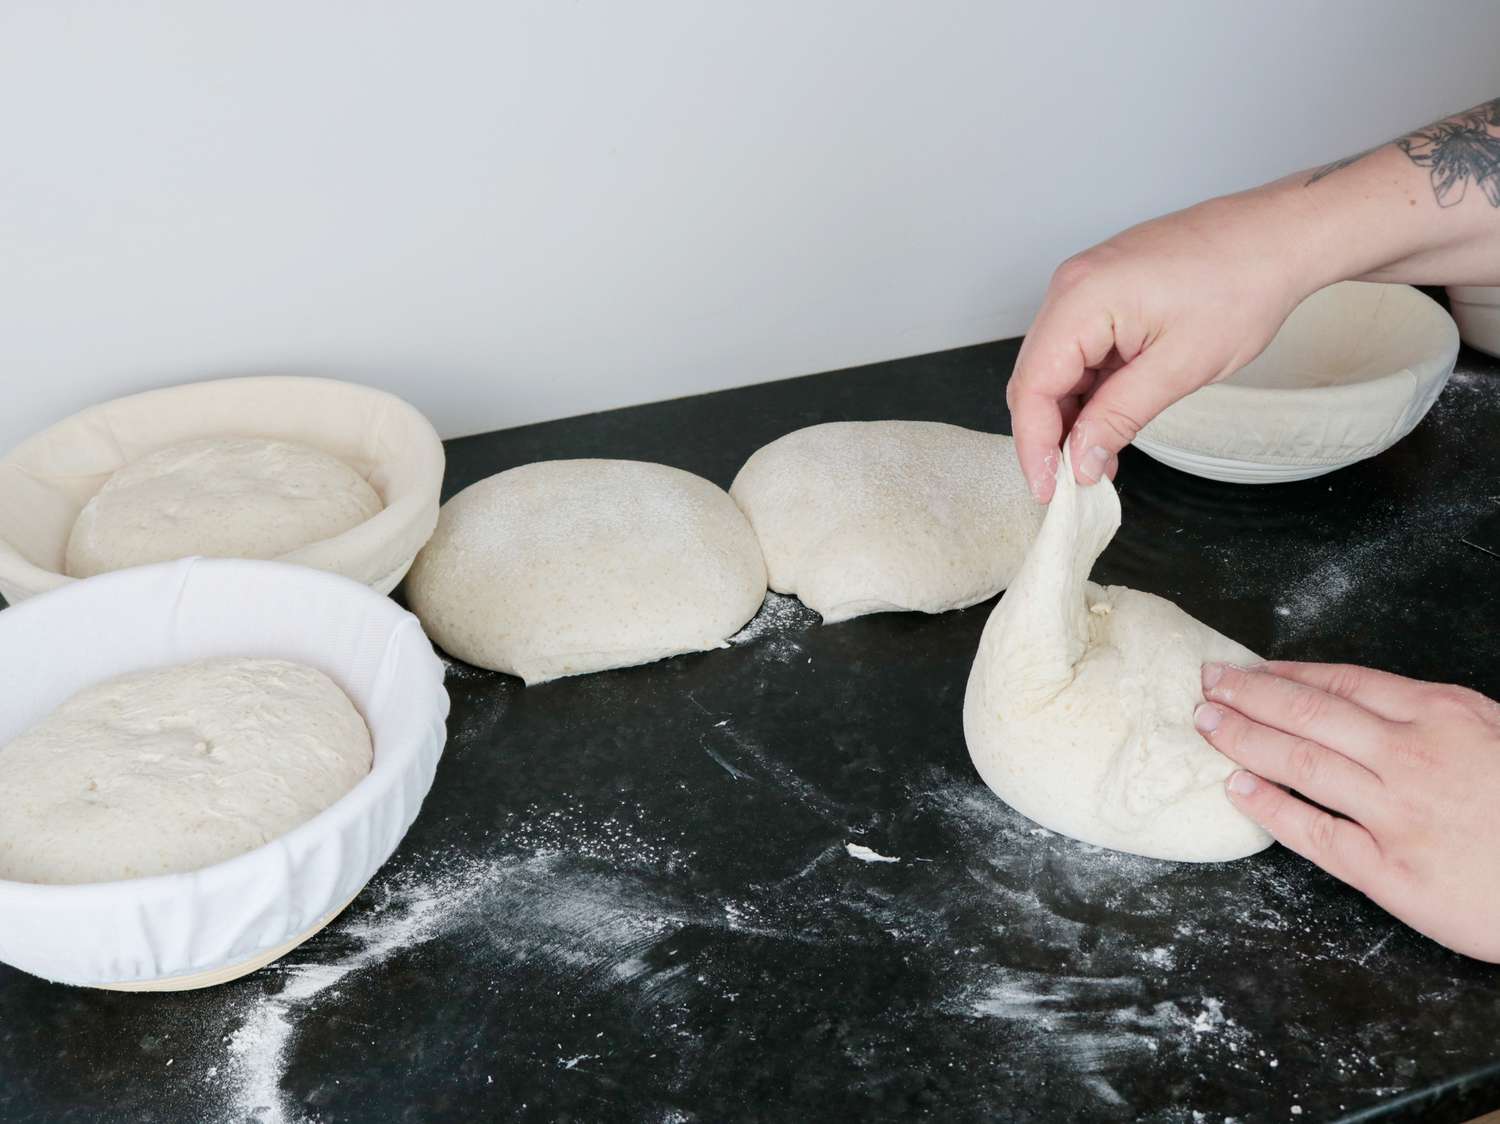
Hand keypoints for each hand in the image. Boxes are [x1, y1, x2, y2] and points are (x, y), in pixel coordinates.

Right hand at [1006, 191, 1319, 501]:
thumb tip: (1080, 460)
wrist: (1279, 235)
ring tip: (1099, 457)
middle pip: (1035, 378)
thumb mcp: (1180, 367)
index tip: (1050, 490)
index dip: (1034, 445)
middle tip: (1073, 483)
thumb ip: (1119, 417)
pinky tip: (1109, 420)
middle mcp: (1071, 287)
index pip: (1032, 386)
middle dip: (1048, 435)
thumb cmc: (1243, 283)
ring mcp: (1085, 287)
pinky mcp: (1103, 294)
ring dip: (1070, 415)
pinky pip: (1078, 352)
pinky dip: (1088, 391)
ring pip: (1055, 369)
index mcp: (1081, 298)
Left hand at [1194, 660, 1499, 962]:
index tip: (1248, 670)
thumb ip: (1439, 718)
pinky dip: (1267, 805)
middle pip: (1308, 714)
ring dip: (1242, 738)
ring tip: (1204, 723)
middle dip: (1247, 695)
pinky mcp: (1391, 872)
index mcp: (1444, 714)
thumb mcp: (1499, 735)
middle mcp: (1414, 756)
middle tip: (1204, 684)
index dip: (1286, 675)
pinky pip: (1312, 832)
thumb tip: (1373, 705)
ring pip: (1300, 762)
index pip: (1343, 682)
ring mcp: (1398, 813)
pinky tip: (1236, 787)